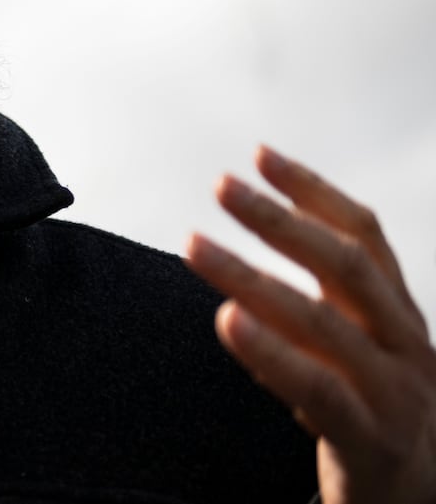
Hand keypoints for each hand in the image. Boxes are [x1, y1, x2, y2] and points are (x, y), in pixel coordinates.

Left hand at [185, 146, 435, 503]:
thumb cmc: (379, 421)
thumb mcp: (351, 358)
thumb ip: (311, 319)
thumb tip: (241, 282)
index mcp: (397, 317)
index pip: (365, 236)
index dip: (314, 192)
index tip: (262, 155)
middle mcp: (404, 346)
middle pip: (347, 266)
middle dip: (279, 220)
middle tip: (223, 186)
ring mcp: (395, 395)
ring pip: (324, 322)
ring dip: (251, 277)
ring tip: (195, 246)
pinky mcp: (374, 444)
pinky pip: (320, 391)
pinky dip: (272, 354)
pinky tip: (228, 323)